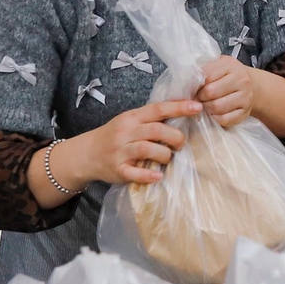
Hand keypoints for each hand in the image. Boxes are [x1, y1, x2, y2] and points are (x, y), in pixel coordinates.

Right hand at [72, 98, 200, 185]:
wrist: (86, 154)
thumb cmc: (116, 136)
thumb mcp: (130, 122)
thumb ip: (152, 119)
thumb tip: (184, 113)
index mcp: (132, 118)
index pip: (158, 109)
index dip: (179, 108)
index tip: (197, 107)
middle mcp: (126, 132)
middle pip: (156, 130)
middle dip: (175, 137)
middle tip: (181, 144)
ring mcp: (121, 151)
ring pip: (147, 149)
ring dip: (164, 155)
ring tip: (168, 158)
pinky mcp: (118, 169)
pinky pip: (134, 173)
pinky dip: (148, 175)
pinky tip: (158, 176)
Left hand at [195, 55, 257, 128]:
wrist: (250, 86)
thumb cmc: (226, 76)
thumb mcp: (216, 65)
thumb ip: (202, 69)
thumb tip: (185, 81)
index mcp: (230, 65)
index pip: (206, 75)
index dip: (195, 84)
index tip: (192, 88)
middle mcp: (241, 80)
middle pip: (211, 92)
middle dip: (200, 97)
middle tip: (197, 98)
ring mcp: (246, 97)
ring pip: (217, 107)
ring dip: (206, 108)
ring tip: (204, 105)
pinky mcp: (245, 112)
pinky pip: (225, 119)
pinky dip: (215, 118)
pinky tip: (213, 113)